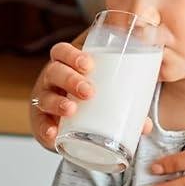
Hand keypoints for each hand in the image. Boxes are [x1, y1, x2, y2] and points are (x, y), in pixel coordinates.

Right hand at [29, 40, 153, 150]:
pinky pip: (39, 124)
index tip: (89, 64)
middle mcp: (51, 79)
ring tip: (71, 110)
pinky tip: (53, 133)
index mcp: (67, 65)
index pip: (62, 51)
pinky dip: (45, 128)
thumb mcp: (106, 94)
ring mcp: (44, 99)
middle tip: (89, 91)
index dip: (72, 54)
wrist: (70, 125)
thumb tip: (145, 125)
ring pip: (45, 96)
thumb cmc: (90, 99)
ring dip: (57, 102)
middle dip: (70, 79)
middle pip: (54, 71)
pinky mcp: (40, 121)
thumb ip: (126, 105)